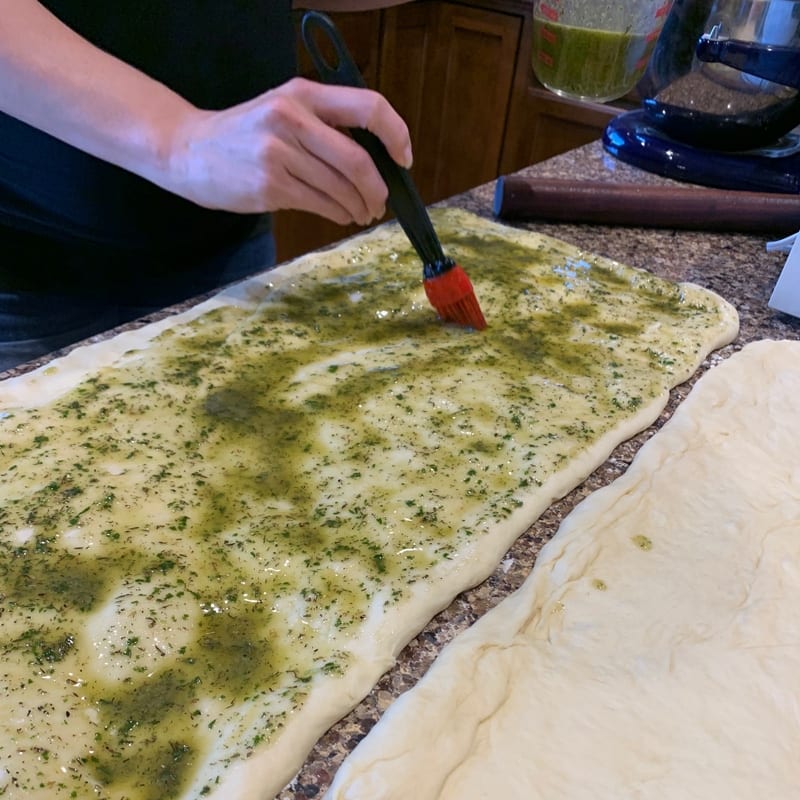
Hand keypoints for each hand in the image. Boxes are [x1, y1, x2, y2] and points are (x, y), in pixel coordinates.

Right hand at [165, 77, 412, 225]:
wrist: (189, 150)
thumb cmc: (246, 134)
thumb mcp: (284, 110)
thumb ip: (326, 125)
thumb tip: (378, 160)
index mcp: (303, 93)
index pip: (369, 106)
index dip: (396, 135)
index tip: (403, 159)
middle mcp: (292, 118)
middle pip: (358, 160)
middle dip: (377, 189)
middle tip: (380, 203)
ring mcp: (278, 153)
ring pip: (341, 188)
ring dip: (359, 207)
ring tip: (361, 213)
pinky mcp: (269, 186)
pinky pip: (321, 204)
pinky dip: (338, 214)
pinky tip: (341, 216)